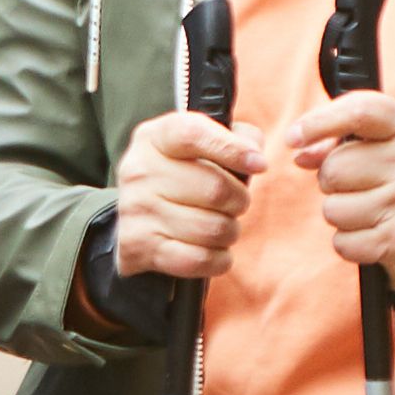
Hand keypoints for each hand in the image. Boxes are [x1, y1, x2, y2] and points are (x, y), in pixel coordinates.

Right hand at [106, 107, 259, 285]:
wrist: (136, 216)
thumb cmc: (182, 174)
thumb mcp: (201, 144)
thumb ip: (237, 137)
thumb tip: (255, 158)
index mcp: (156, 137)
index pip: (194, 135)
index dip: (232, 150)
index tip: (258, 165)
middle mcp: (139, 171)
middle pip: (215, 189)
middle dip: (239, 200)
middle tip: (236, 203)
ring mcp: (136, 210)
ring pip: (213, 229)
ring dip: (229, 231)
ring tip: (221, 225)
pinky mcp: (138, 246)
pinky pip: (199, 259)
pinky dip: (218, 259)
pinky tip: (213, 250)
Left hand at [290, 88, 394, 273]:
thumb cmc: (392, 180)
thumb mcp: (376, 146)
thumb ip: (336, 140)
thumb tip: (299, 151)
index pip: (360, 111)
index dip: (318, 122)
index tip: (292, 138)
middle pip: (334, 167)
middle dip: (330, 181)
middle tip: (356, 186)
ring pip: (333, 208)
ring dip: (339, 214)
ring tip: (367, 210)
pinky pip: (342, 241)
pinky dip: (348, 242)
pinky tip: (372, 233)